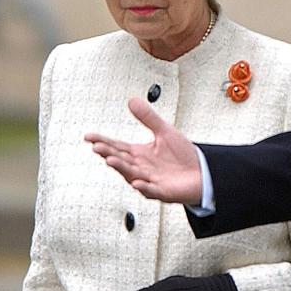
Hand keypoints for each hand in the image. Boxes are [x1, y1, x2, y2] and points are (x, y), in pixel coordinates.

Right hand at [85, 97, 201, 203]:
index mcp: (139, 154)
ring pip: (132, 174)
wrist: (202, 172)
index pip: (117, 147)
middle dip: (108, 154)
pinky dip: (144, 187)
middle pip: (121, 160)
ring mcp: (150, 180)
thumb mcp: (164, 131)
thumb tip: (132, 100)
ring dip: (121, 168)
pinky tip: (137, 182)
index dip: (103, 141)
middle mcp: (141, 167)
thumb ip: (148, 118)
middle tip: (97, 147)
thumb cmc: (182, 155)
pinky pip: (151, 190)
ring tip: (111, 161)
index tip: (89, 136)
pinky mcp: (162, 191)